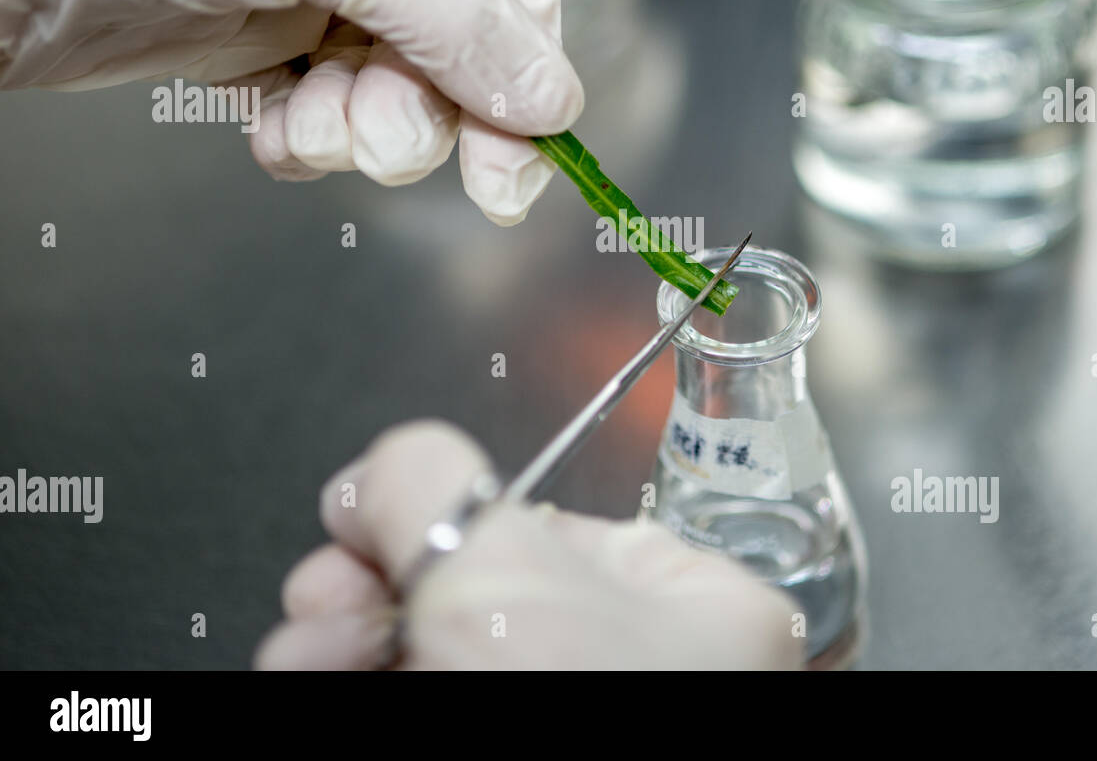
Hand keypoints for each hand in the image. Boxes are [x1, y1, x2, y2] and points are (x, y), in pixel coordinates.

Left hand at [0, 0, 582, 223]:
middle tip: (397, 145)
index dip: (524, 56)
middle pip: (458, 35)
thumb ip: (458, 14)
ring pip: (392, 83)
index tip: (528, 144)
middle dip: (436, 106)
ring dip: (371, 130)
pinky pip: (320, 108)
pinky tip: (280, 137)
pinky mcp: (247, 35)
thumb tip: (551, 97)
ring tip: (322, 133)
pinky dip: (312, 141)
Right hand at [256, 421, 803, 669]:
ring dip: (341, 638)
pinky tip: (313, 673)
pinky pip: (408, 692)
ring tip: (311, 649)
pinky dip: (346, 678)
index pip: (548, 522)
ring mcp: (557, 719)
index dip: (441, 514)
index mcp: (687, 607)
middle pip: (472, 590)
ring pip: (428, 650)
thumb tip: (386, 475)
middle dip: (371, 583)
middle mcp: (629, 671)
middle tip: (327, 594)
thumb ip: (432, 481)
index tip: (364, 517)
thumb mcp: (497, 565)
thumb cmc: (575, 719)